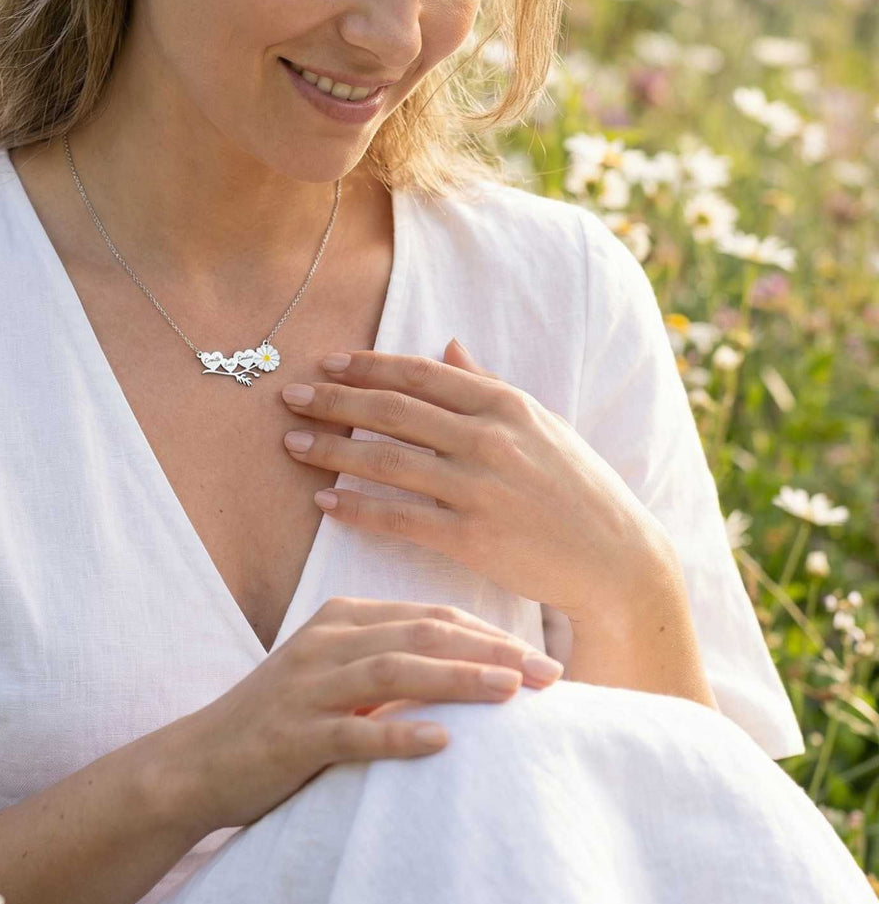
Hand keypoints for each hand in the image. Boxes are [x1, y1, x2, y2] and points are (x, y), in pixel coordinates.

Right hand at [164, 596, 564, 833]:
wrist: (200, 759)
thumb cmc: (279, 717)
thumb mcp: (331, 672)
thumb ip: (386, 659)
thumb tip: (466, 667)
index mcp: (339, 620)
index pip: (428, 615)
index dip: (488, 631)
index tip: (540, 654)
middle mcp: (325, 643)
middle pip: (420, 634)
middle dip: (490, 649)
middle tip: (548, 673)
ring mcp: (308, 688)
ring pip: (394, 672)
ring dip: (457, 678)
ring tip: (511, 692)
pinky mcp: (294, 737)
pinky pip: (354, 733)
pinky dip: (399, 735)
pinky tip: (442, 743)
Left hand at [279, 338, 680, 624]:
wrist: (615, 559)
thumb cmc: (577, 487)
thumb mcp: (541, 424)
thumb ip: (487, 385)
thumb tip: (448, 344)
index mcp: (505, 404)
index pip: (420, 374)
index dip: (367, 366)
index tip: (326, 362)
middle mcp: (489, 438)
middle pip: (394, 410)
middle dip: (335, 400)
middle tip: (289, 396)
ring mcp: (479, 487)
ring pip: (388, 460)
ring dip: (332, 449)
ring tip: (292, 444)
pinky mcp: (472, 537)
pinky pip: (400, 517)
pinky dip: (357, 506)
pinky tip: (324, 500)